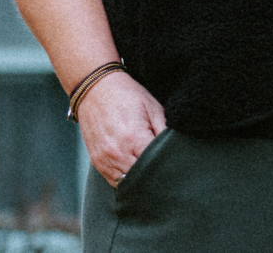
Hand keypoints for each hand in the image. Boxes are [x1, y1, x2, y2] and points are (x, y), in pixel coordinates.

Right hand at [75, 71, 166, 186]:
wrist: (96, 89)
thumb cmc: (128, 96)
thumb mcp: (153, 108)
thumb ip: (165, 131)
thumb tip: (176, 150)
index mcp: (134, 138)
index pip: (155, 166)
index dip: (166, 167)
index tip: (175, 167)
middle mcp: (118, 153)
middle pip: (141, 179)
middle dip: (154, 178)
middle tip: (166, 175)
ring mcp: (105, 159)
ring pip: (127, 184)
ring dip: (139, 182)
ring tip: (151, 177)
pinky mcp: (97, 161)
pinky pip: (113, 182)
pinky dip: (125, 181)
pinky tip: (135, 175)